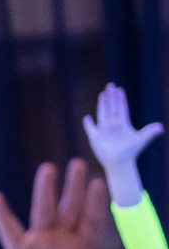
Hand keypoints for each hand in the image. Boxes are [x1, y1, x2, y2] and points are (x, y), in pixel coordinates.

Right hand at [0, 158, 115, 248]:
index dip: (95, 203)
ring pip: (42, 212)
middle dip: (73, 187)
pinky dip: (1, 215)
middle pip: (68, 208)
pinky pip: (8, 230)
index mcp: (82, 246)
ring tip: (48, 168)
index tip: (99, 183)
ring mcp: (40, 243)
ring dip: (45, 191)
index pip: (90, 220)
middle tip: (77, 165)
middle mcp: (62, 239)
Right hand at [82, 82, 162, 202]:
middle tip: (110, 85)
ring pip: (102, 114)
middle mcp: (113, 125)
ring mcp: (104, 131)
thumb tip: (161, 127)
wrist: (120, 163)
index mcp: (123, 123)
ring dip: (102, 104)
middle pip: (112, 107)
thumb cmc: (131, 152)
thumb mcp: (141, 140)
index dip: (121, 99)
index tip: (119, 89)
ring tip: (102, 94)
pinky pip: (91, 129)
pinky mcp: (95, 138)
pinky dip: (88, 124)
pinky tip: (87, 118)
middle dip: (111, 96)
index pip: (121, 108)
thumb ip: (150, 132)